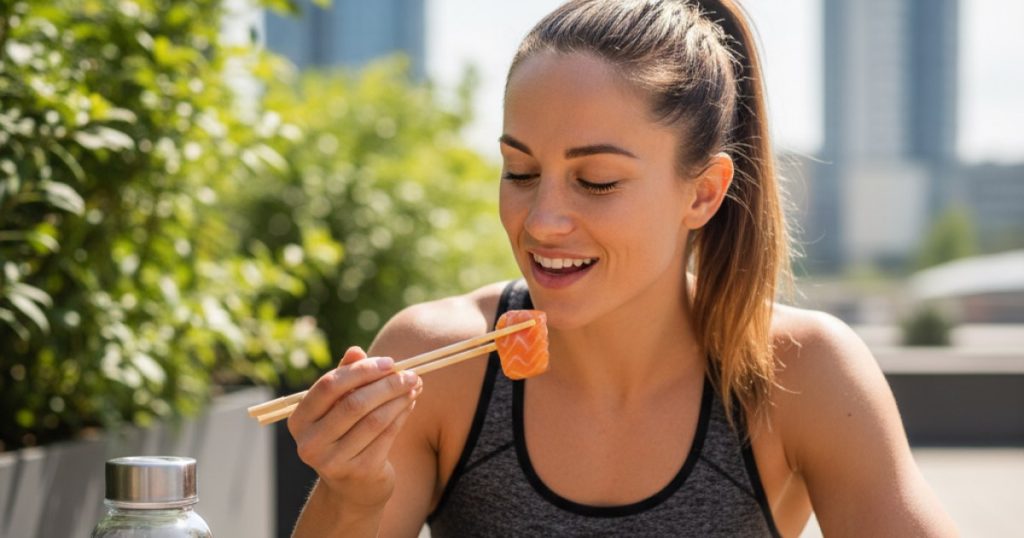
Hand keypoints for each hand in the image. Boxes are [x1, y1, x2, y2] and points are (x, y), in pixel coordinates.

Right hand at [287, 346, 422, 511]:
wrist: (352, 486)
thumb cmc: (345, 433)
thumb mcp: (338, 405)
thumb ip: (345, 377)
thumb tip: (355, 350)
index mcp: (299, 420)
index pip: (329, 386)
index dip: (361, 371)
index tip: (390, 362)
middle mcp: (310, 443)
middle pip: (354, 403)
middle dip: (387, 385)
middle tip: (411, 374)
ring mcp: (333, 461)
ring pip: (374, 420)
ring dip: (399, 399)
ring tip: (415, 386)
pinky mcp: (359, 472)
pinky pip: (386, 436)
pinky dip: (402, 416)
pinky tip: (411, 403)